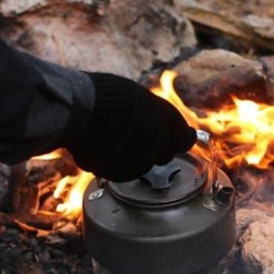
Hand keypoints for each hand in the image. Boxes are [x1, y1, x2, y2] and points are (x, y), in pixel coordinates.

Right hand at [64, 72, 196, 181]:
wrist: (86, 113)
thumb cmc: (112, 98)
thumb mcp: (141, 98)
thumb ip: (153, 113)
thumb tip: (154, 116)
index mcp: (171, 126)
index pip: (187, 139)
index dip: (179, 137)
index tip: (175, 135)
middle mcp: (160, 149)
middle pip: (165, 155)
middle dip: (156, 148)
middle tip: (140, 135)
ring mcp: (140, 165)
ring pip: (143, 165)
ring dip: (135, 156)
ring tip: (117, 140)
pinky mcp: (119, 175)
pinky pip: (121, 170)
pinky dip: (116, 162)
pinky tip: (105, 148)